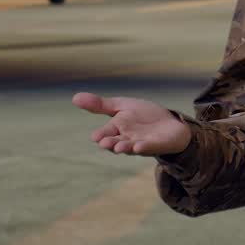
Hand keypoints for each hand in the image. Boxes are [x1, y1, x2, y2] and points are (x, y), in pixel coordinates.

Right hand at [72, 92, 192, 156]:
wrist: (170, 123)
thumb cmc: (144, 116)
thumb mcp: (122, 106)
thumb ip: (101, 105)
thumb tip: (74, 97)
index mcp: (116, 129)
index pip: (105, 133)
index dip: (101, 135)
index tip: (96, 136)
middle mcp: (126, 139)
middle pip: (115, 142)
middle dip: (110, 143)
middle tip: (104, 143)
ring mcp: (141, 143)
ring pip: (130, 147)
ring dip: (124, 147)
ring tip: (119, 146)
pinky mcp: (156, 145)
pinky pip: (149, 147)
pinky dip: (144, 147)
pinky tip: (139, 146)